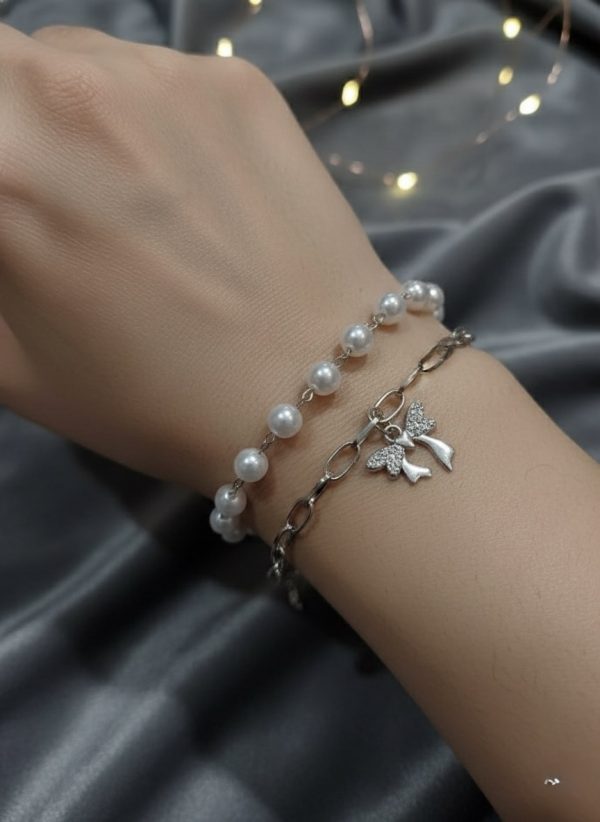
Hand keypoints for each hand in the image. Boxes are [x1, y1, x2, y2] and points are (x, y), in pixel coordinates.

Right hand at [0, 23, 431, 507]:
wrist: (319, 392)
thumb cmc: (154, 402)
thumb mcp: (15, 366)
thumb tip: (8, 222)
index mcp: (1, 170)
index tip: (18, 212)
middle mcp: (70, 93)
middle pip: (3, 64)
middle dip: (11, 120)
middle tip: (52, 190)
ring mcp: (163, 77)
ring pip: (77, 58)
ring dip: (75, 109)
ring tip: (129, 193)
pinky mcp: (237, 80)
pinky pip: (158, 74)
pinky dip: (151, 116)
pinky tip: (194, 187)